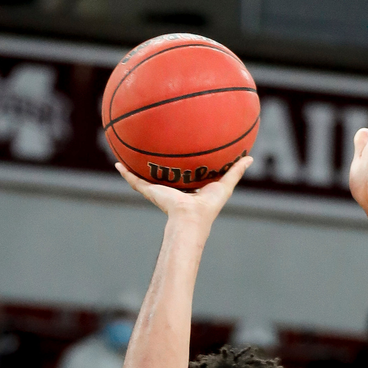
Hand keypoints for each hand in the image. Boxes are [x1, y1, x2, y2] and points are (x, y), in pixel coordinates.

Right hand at [115, 157, 251, 231]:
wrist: (191, 218)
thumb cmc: (209, 207)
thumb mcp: (225, 184)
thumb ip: (236, 171)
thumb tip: (250, 157)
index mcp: (187, 189)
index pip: (182, 175)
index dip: (180, 164)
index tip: (178, 152)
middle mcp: (171, 190)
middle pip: (161, 174)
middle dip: (156, 164)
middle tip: (151, 148)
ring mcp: (159, 191)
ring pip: (144, 177)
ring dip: (135, 167)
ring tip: (126, 154)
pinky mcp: (151, 192)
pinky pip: (135, 181)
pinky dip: (126, 173)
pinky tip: (117, 163)